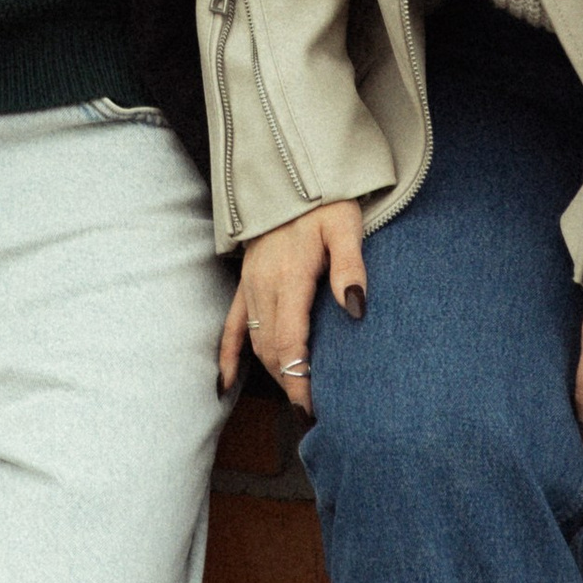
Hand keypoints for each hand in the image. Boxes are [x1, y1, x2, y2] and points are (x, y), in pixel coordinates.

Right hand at [218, 200, 365, 417]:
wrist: (288, 172)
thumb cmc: (324, 201)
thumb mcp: (345, 226)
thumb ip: (350, 266)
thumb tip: (357, 308)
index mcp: (289, 276)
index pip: (289, 344)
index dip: (299, 382)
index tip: (312, 411)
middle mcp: (264, 284)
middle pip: (271, 350)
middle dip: (289, 383)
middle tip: (312, 410)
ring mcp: (251, 284)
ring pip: (256, 342)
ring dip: (272, 371)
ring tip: (295, 396)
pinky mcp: (244, 281)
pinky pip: (231, 324)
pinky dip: (227, 356)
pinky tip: (225, 386)